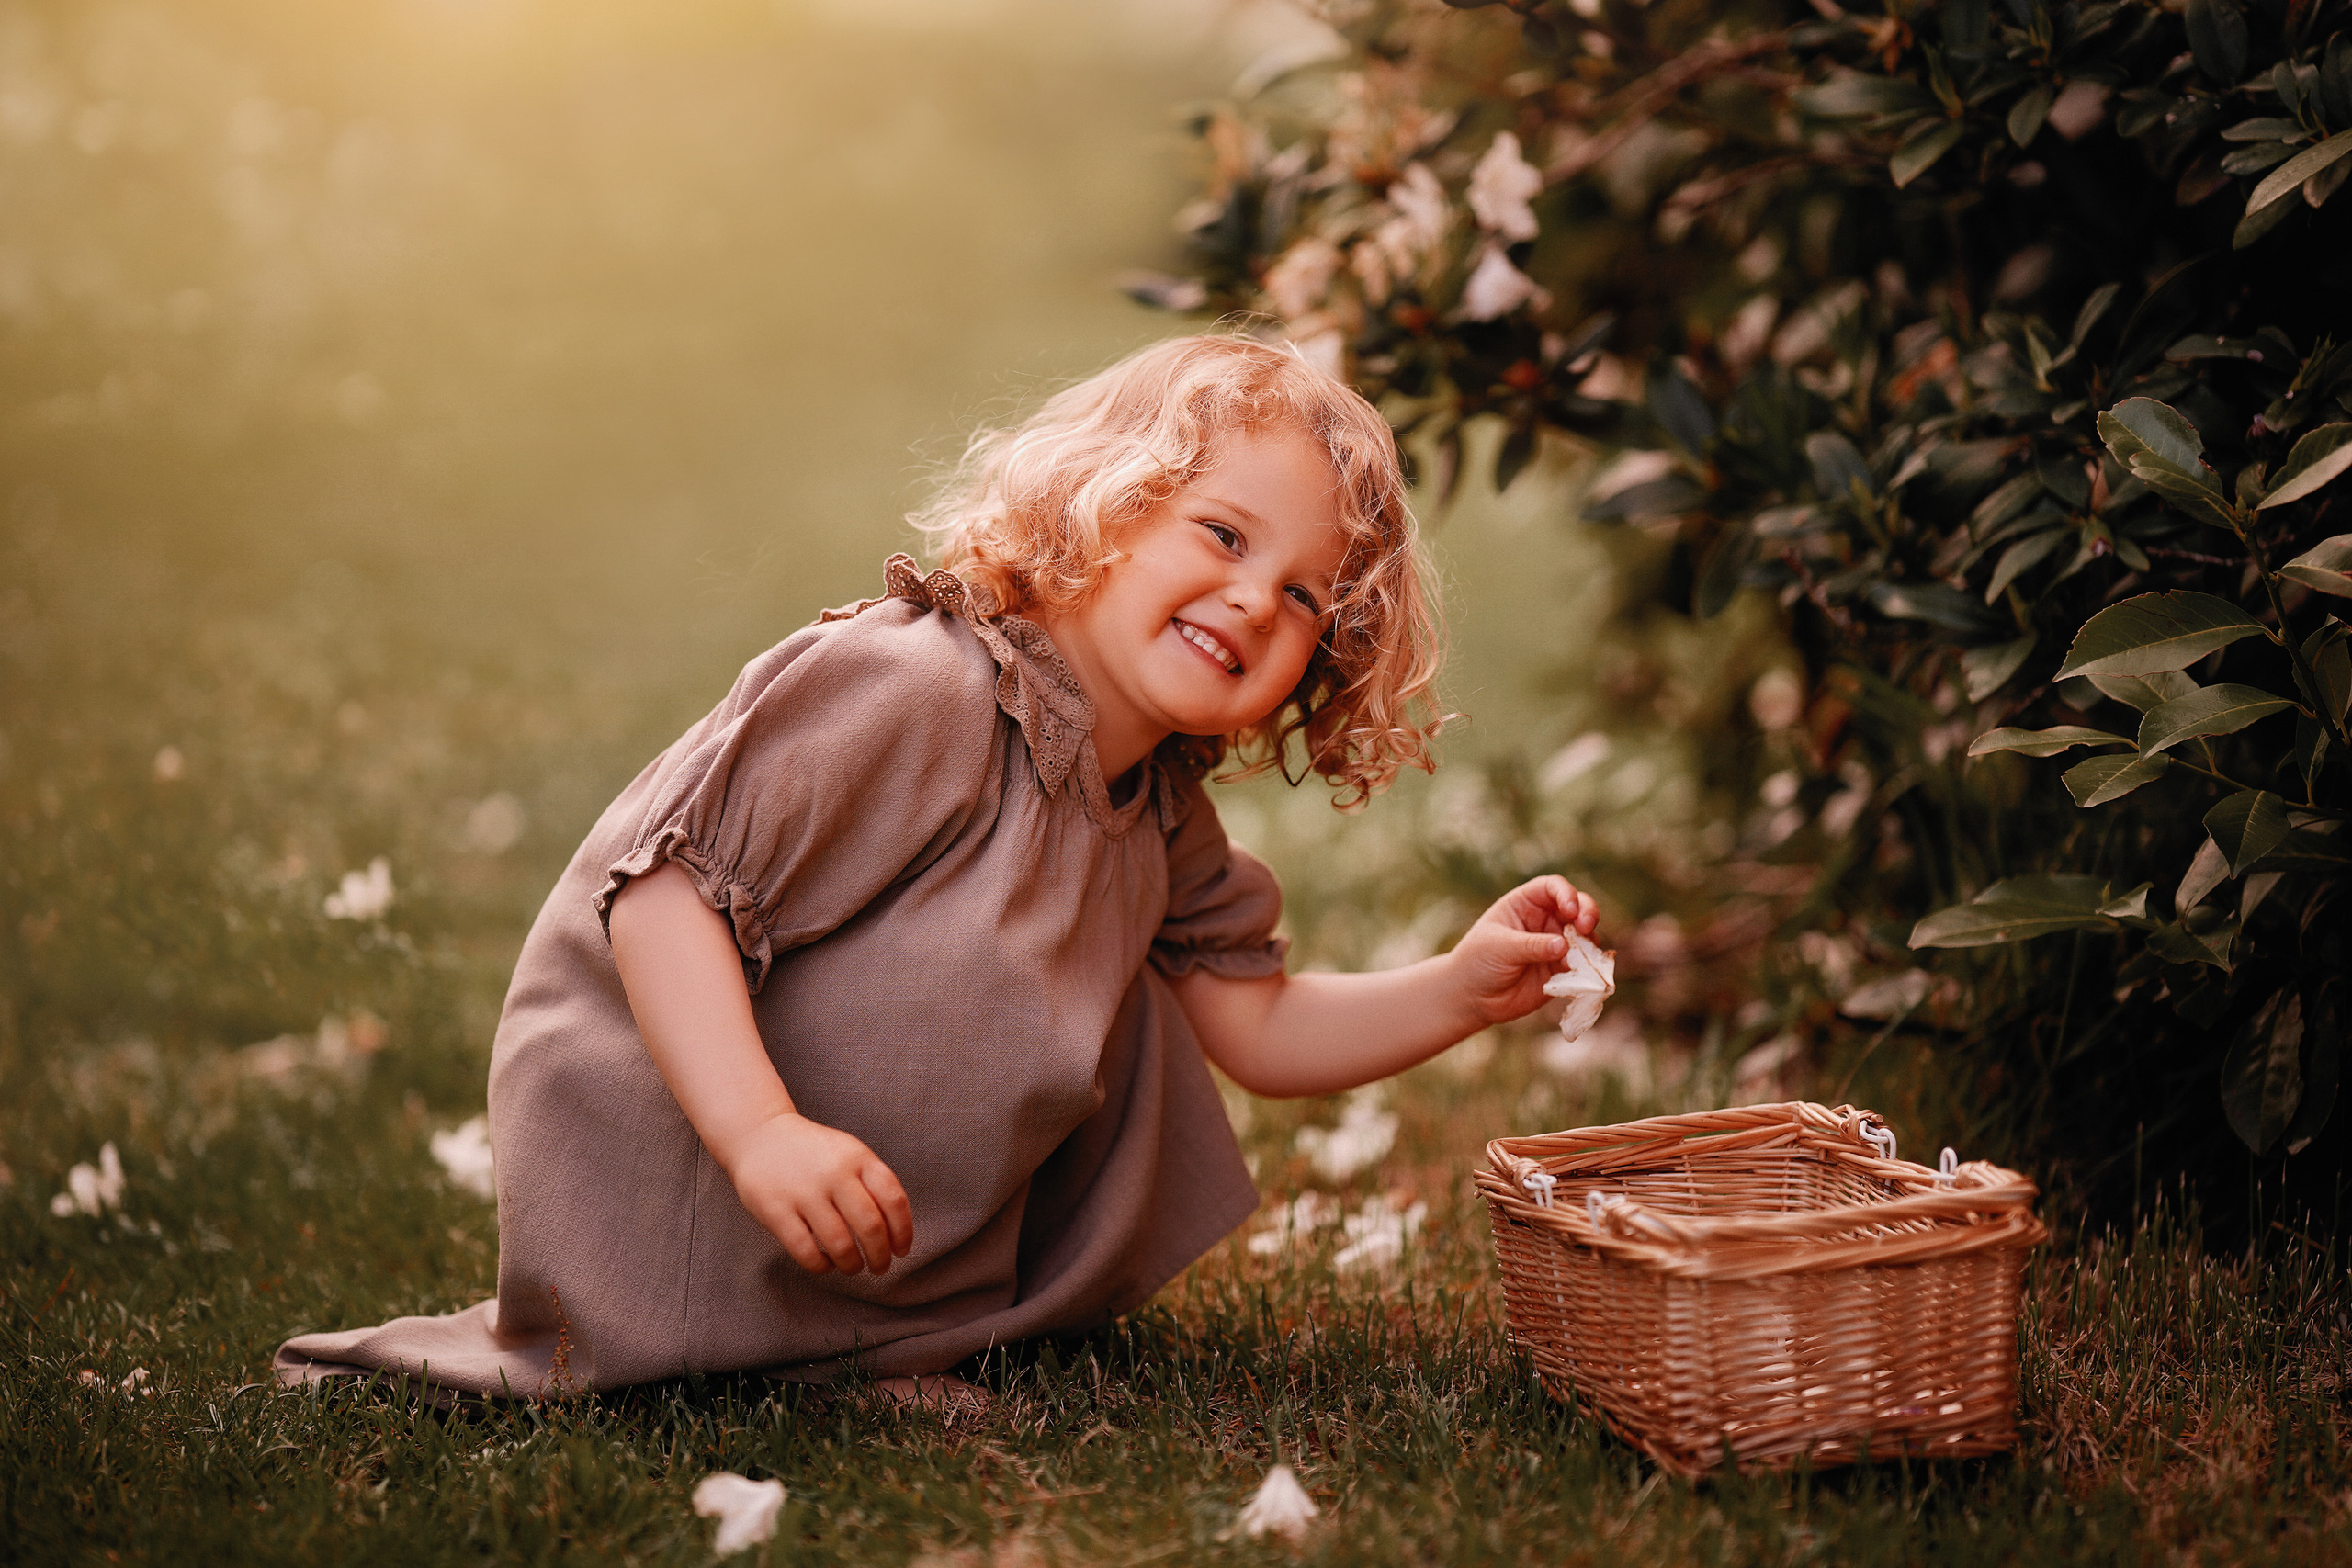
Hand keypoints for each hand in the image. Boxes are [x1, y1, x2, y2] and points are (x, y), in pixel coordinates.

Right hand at [718, 1112, 913, 1276]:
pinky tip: (824, 1264)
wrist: (760, 1135)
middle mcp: (834, 1173)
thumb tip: (895, 1233)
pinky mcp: (776, 1210)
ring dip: (852, 1265)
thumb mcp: (849, 1154)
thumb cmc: (814, 1154)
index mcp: (858, 1158)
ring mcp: (804, 1192)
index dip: (903, 1231)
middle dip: (880, 1256)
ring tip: (852, 1267)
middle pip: (871, 1226)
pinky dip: (821, 1266)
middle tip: (880, 1268)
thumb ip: (872, 1184)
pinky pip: (806, 1251)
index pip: (893, 1199)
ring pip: (840, 1244)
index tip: (901, 1250)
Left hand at [1447, 875, 1599, 1028]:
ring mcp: (1556, 945)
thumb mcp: (1500, 947)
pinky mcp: (1561, 970)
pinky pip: (1583, 966)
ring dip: (1587, 945)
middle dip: (1588, 914)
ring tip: (1573, 960)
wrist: (1473, 998)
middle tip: (1586, 927)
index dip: (1566, 894)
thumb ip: (1533, 945)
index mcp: (1525, 904)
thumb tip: (1564, 946)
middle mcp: (1545, 920)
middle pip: (1578, 907)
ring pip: (1585, 937)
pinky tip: (1575, 976)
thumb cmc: (1478, 962)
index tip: (1571, 909)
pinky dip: (1586, 968)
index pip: (1552, 888)